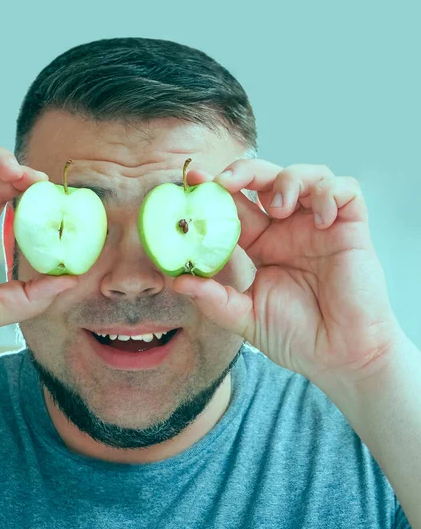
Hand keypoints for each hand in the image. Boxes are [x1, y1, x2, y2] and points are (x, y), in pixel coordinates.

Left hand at [173, 159, 404, 389]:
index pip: (236, 205)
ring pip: (306, 175)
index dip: (215, 188)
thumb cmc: (296, 337)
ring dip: (288, 180)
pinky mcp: (351, 228)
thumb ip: (213, 299)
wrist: (341, 357)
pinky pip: (346, 190)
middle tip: (228, 182)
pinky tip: (321, 220)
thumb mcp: (245, 317)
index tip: (193, 178)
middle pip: (266, 178)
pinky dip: (329, 193)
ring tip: (279, 208)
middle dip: (245, 171)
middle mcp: (288, 229)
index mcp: (262, 243)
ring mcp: (319, 226)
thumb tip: (177, 281)